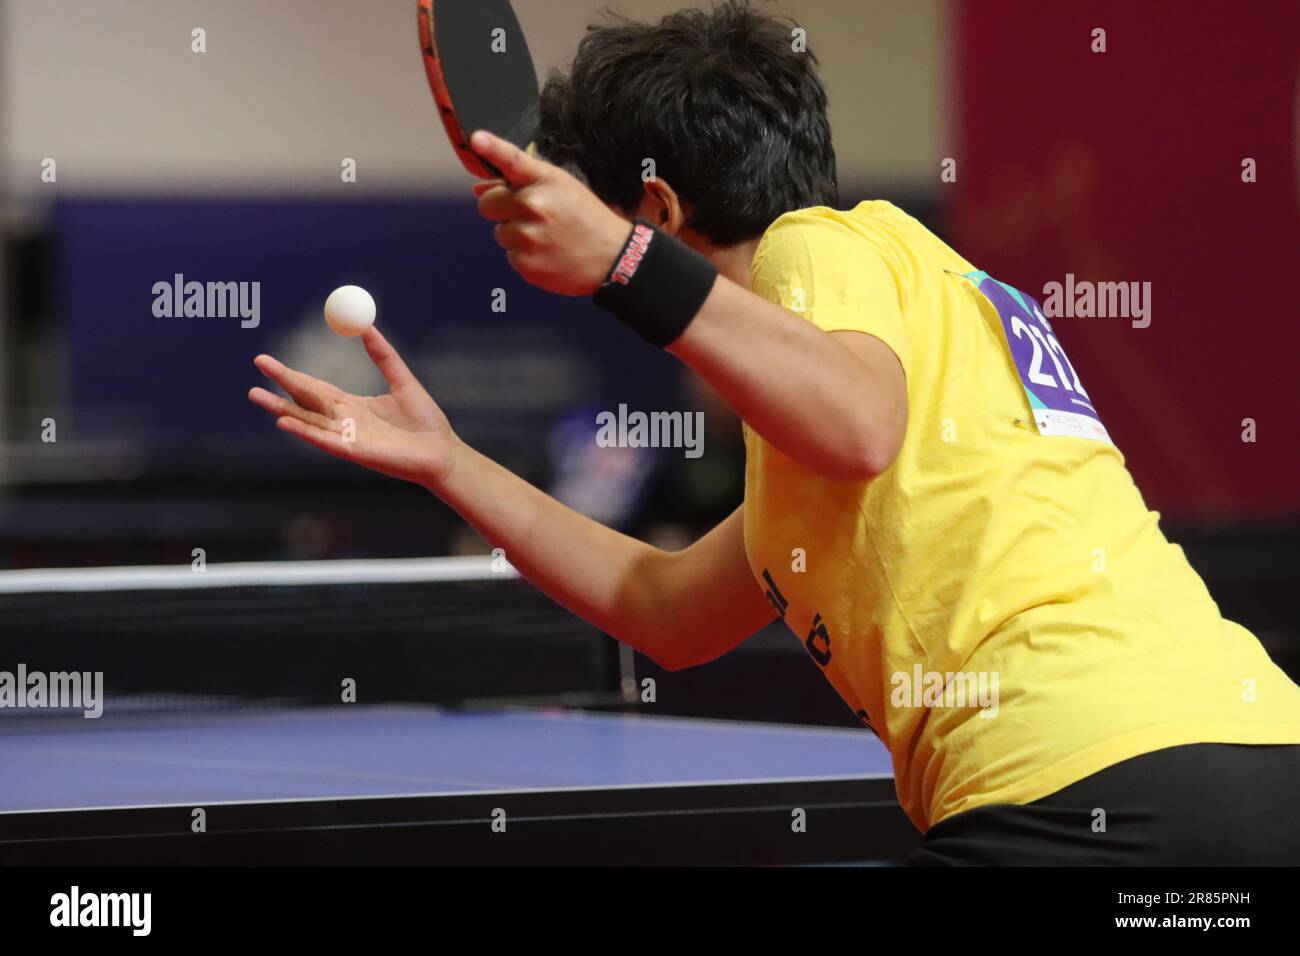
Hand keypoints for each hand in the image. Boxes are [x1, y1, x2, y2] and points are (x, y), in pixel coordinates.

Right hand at [248, 328, 459, 490]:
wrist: (443, 452)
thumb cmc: (425, 422)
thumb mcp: (402, 381)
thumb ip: (383, 356)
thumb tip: (367, 325)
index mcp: (352, 406)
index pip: (314, 388)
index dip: (291, 374)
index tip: (267, 360)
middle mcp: (344, 423)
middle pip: (304, 401)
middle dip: (280, 384)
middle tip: (257, 363)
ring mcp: (347, 439)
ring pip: (308, 421)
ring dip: (282, 408)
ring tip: (256, 395)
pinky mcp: (355, 453)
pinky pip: (325, 441)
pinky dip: (305, 431)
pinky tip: (285, 421)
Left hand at [471, 130, 630, 295]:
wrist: (613, 258)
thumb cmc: (586, 219)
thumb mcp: (562, 189)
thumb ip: (520, 184)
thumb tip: (477, 189)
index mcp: (545, 182)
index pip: (512, 159)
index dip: (492, 148)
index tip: (477, 139)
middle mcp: (534, 206)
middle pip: (488, 204)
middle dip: (501, 209)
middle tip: (532, 216)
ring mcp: (528, 236)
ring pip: (500, 232)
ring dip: (516, 235)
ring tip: (547, 237)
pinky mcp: (526, 263)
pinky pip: (510, 256)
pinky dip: (525, 256)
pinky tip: (548, 254)